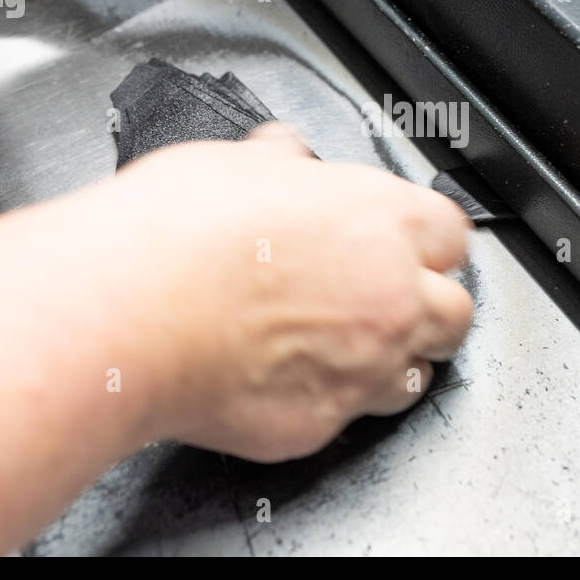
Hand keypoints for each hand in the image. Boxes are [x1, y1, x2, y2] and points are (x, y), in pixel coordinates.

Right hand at [109, 123, 472, 461]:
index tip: (408, 244)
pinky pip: (350, 418)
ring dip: (392, 361)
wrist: (125, 313)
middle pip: (454, 311)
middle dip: (429, 305)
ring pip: (416, 376)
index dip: (427, 239)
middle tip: (388, 298)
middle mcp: (391, 296)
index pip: (451, 233)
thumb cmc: (173, 234)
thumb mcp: (234, 162)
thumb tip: (283, 156)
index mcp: (382, 219)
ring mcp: (362, 368)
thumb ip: (281, 163)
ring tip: (344, 347)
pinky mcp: (321, 423)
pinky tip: (291, 380)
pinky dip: (330, 401)